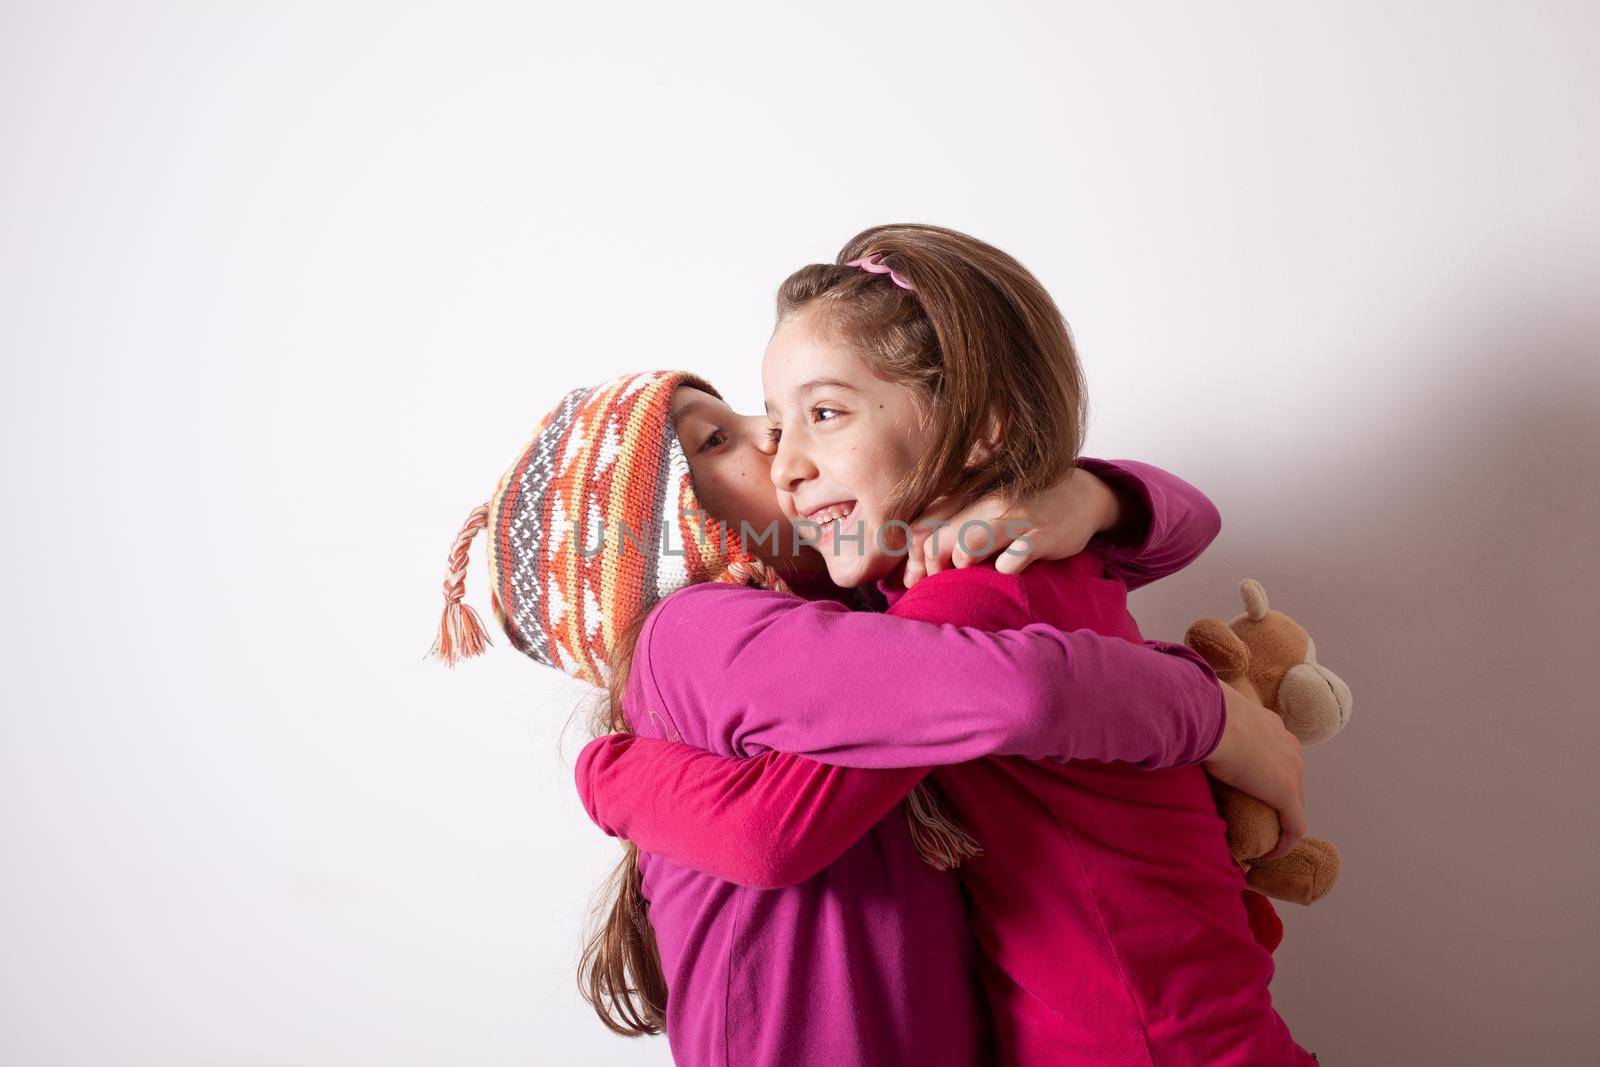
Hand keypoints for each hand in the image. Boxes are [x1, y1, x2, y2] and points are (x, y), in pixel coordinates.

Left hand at [902, 468, 1119, 587]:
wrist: (1083, 494)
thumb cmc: (1022, 507)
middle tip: (940, 584)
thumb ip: (949, 527)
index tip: (917, 579)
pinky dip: (1005, 571)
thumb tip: (910, 571)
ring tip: (973, 573)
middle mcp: (986, 501)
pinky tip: (1009, 568)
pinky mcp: (1041, 535)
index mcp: (967, 493)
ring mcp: (1014, 517)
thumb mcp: (983, 506)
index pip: (920, 527)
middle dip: (931, 570)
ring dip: (962, 568)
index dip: (912, 560)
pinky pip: (1011, 561)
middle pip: (936, 540)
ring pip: (966, 548)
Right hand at [1203, 682, 1306, 859]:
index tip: (1251, 787)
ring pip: (1295, 803)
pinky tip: (1269, 855)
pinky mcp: (1286, 793)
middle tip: (1256, 816)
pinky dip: (1285, 843)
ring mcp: (1292, 770)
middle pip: (1291, 778)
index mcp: (1271, 726)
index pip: (1278, 753)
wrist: (1211, 718)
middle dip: (1278, 799)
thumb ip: (1208, 721)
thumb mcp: (1210, 714)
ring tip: (1262, 836)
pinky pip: (1294, 827)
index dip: (1268, 773)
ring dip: (1281, 821)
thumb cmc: (1203, 712)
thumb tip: (1183, 724)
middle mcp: (1289, 746)